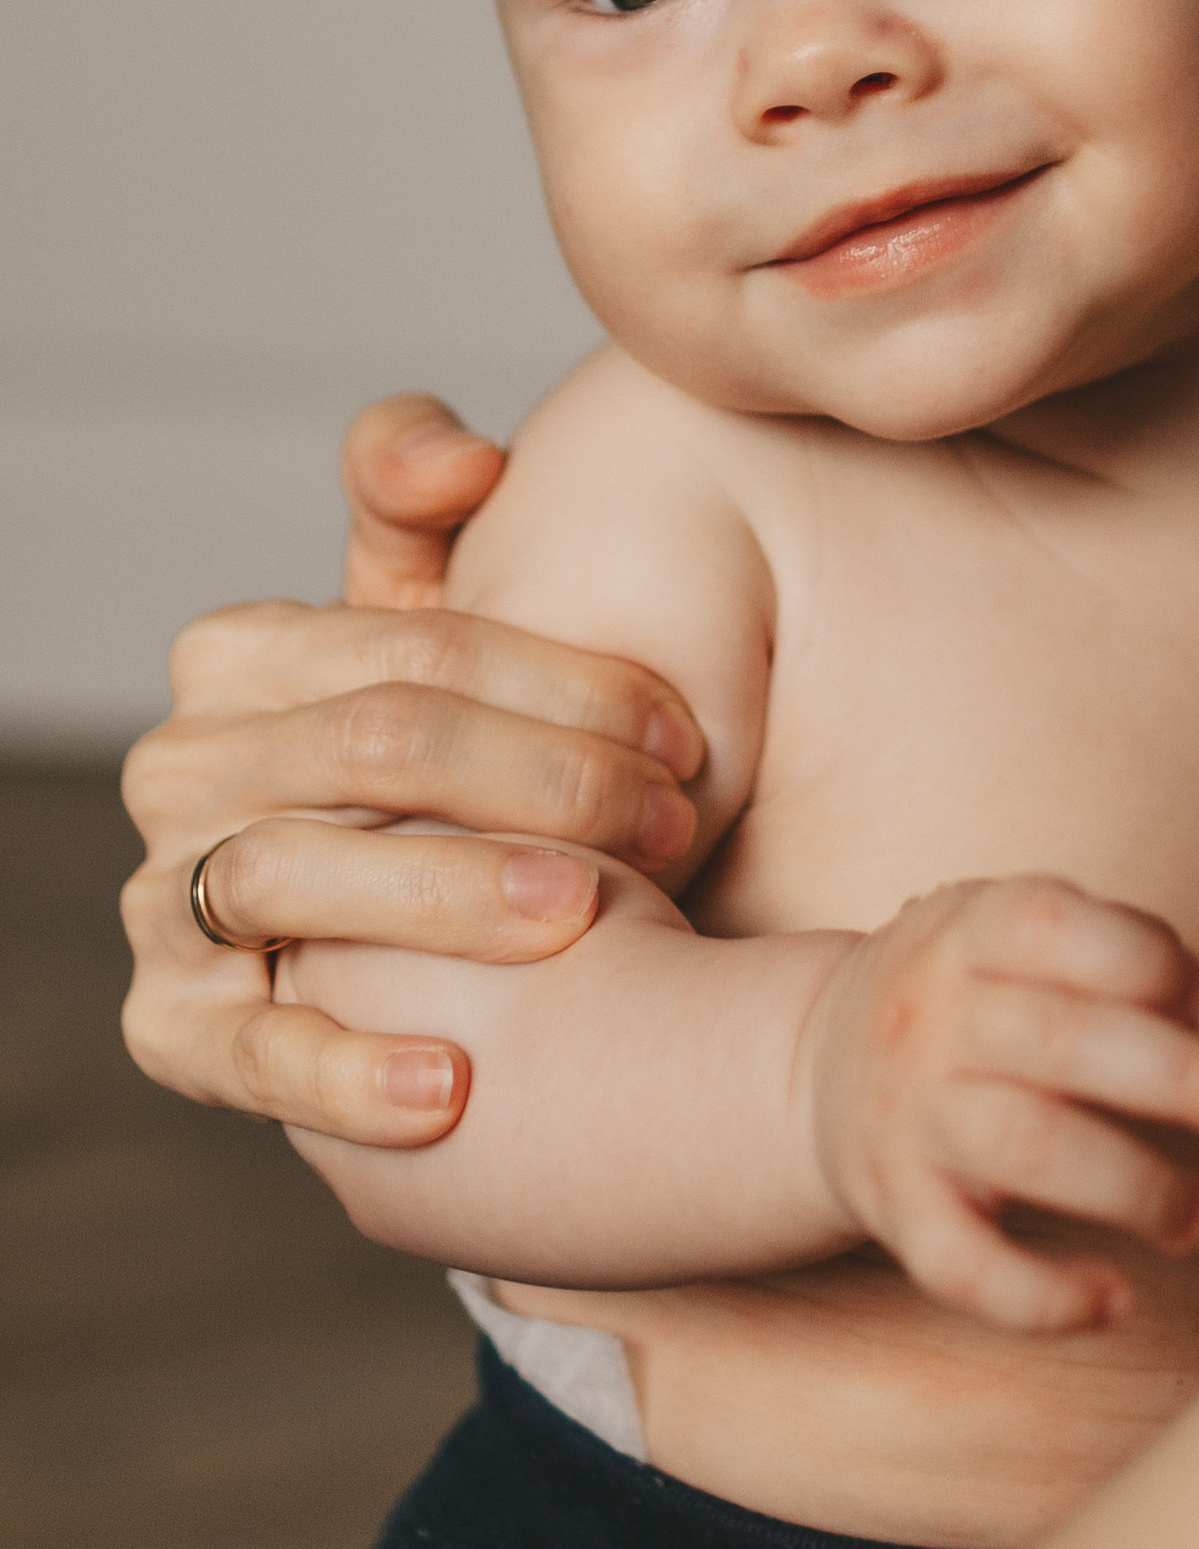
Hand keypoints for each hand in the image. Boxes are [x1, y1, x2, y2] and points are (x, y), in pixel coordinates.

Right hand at [119, 395, 702, 1149]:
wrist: (403, 938)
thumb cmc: (442, 760)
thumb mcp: (428, 626)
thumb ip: (417, 500)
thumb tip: (462, 460)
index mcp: (239, 655)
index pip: (412, 645)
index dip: (562, 680)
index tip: (682, 733)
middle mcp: (181, 769)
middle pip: (372, 746)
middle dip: (542, 779)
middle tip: (674, 826)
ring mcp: (165, 899)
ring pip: (294, 872)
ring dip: (450, 894)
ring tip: (588, 916)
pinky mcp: (173, 1029)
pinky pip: (242, 1052)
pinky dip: (342, 1069)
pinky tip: (450, 1088)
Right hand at [805, 878, 1198, 1336]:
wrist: (811, 1072)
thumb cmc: (972, 995)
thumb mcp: (1015, 934)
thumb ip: (1112, 954)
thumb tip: (1195, 1011)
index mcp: (968, 931)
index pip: (1057, 928)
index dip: (1147, 959)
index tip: (1196, 995)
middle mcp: (932, 1018)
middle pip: (1064, 1041)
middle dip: (1187, 1080)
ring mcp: (908, 1118)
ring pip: (1025, 1151)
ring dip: (1134, 1187)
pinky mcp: (895, 1211)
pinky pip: (960, 1266)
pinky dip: (1039, 1296)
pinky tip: (1114, 1300)